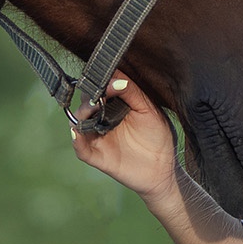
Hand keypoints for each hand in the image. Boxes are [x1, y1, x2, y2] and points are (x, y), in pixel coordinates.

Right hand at [70, 73, 178, 206]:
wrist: (165, 168)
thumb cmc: (158, 137)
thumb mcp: (149, 110)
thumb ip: (133, 93)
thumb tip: (115, 80)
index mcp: (115, 105)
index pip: (99, 87)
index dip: (100, 79)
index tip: (107, 75)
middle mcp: (102, 119)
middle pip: (85, 102)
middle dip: (89, 95)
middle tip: (100, 92)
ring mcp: (98, 137)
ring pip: (77, 122)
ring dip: (82, 114)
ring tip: (93, 107)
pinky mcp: (97, 156)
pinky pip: (81, 149)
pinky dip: (77, 140)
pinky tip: (79, 132)